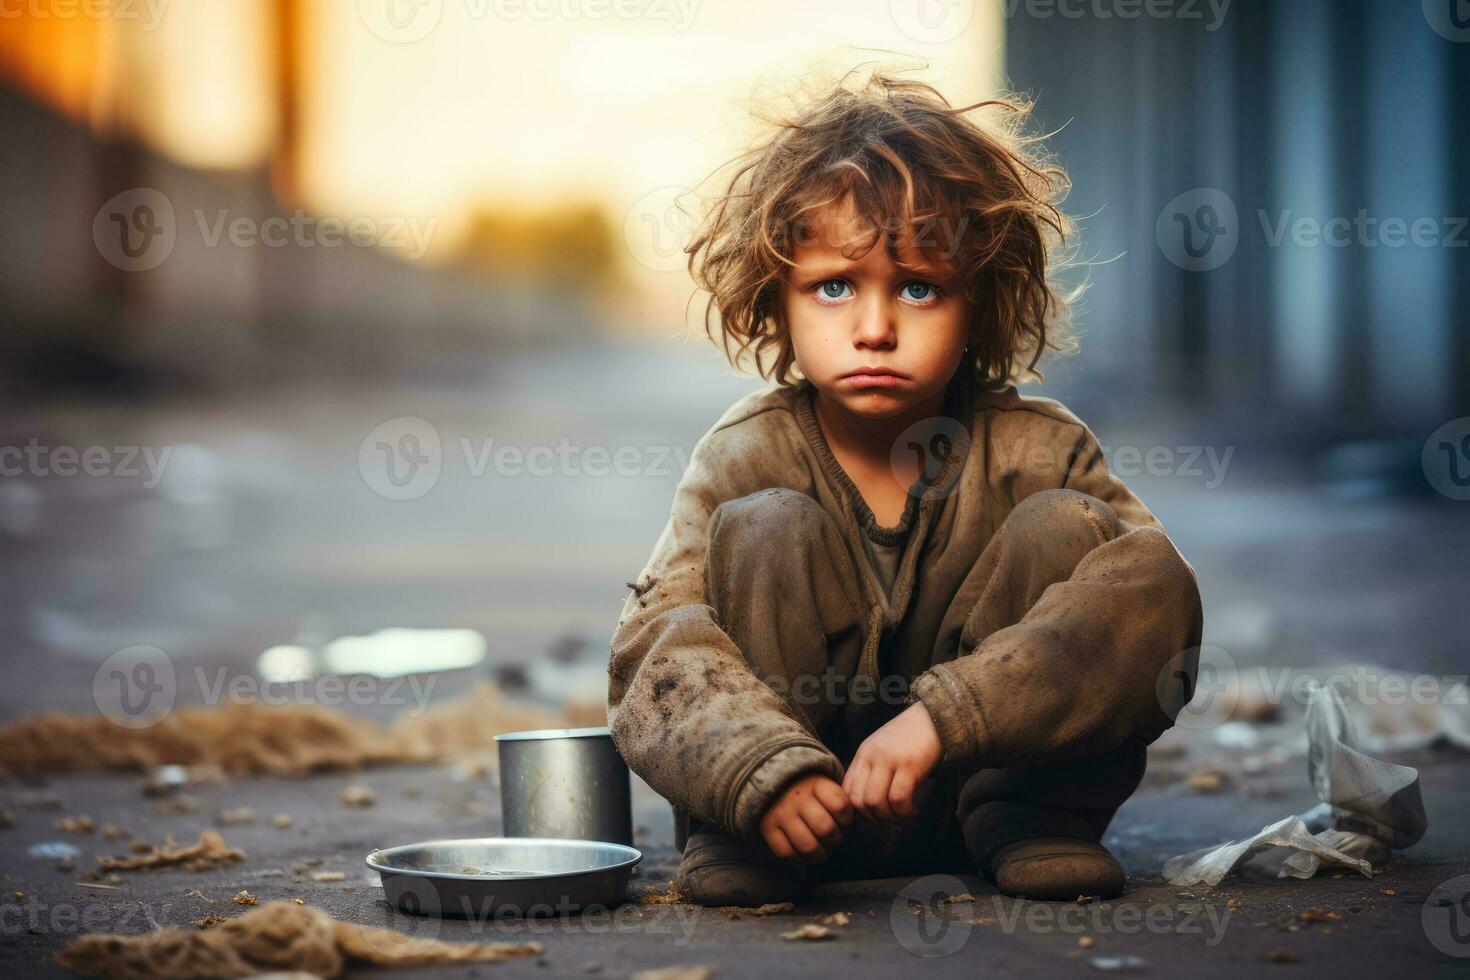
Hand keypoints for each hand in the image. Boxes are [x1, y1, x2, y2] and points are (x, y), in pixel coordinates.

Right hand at [758, 773, 852, 862]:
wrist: (770, 780)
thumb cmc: (807, 789)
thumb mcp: (824, 784)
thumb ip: (838, 800)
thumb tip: (849, 828)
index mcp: (816, 783)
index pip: (840, 806)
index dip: (847, 820)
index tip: (843, 822)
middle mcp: (797, 798)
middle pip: (825, 829)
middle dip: (835, 840)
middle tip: (833, 839)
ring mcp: (781, 813)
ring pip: (807, 845)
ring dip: (820, 855)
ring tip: (821, 851)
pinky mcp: (767, 827)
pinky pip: (786, 853)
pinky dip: (799, 861)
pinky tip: (804, 856)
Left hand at [842, 702, 941, 824]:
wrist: (935, 718)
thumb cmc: (910, 739)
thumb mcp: (882, 750)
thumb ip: (871, 770)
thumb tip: (868, 805)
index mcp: (863, 754)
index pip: (846, 791)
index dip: (858, 811)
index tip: (876, 815)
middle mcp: (871, 757)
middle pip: (858, 801)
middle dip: (875, 819)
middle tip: (892, 819)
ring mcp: (889, 760)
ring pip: (876, 802)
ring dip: (891, 818)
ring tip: (905, 815)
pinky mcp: (909, 765)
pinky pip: (898, 799)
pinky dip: (905, 812)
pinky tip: (914, 810)